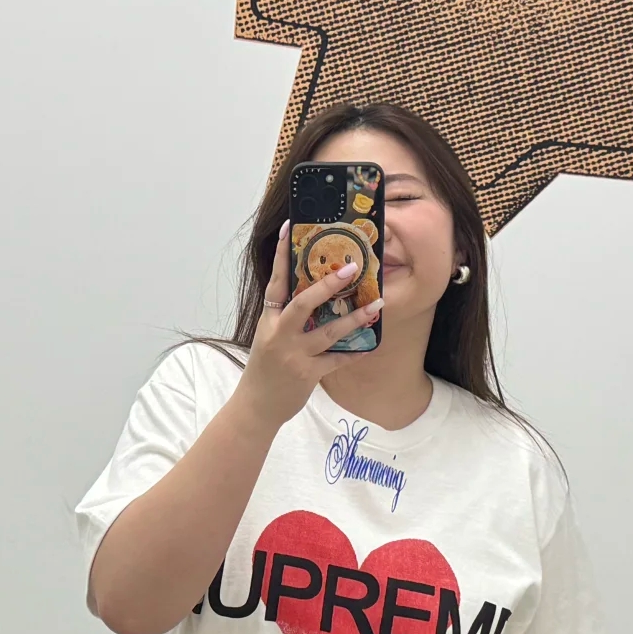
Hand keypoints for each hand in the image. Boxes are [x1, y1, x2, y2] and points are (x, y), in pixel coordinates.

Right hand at [235, 219, 383, 431]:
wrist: (256, 406)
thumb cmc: (264, 368)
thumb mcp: (268, 336)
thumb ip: (286, 316)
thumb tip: (315, 293)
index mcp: (268, 320)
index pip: (275, 282)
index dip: (280, 255)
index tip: (289, 228)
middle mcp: (280, 334)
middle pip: (304, 304)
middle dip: (328, 285)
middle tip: (351, 267)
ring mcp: (294, 355)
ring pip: (329, 332)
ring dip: (355, 318)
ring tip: (377, 305)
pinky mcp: (308, 374)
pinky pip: (337, 360)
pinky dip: (354, 352)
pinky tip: (371, 344)